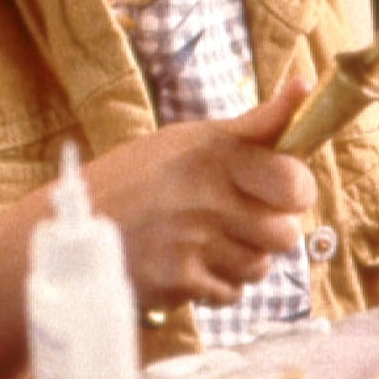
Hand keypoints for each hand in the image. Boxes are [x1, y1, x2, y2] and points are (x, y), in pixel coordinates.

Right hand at [85, 76, 317, 306]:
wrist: (72, 226)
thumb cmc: (136, 177)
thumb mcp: (189, 138)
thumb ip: (253, 126)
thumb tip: (306, 84)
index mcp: (215, 152)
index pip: (295, 183)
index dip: (295, 192)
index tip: (282, 190)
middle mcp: (208, 196)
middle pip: (285, 234)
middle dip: (269, 231)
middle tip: (237, 220)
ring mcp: (194, 242)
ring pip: (260, 267)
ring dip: (244, 259)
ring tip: (208, 241)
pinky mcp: (180, 281)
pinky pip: (231, 294)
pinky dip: (219, 285)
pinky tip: (192, 264)